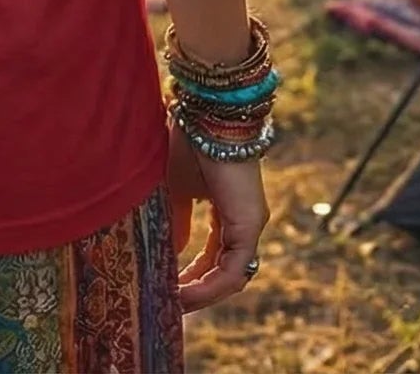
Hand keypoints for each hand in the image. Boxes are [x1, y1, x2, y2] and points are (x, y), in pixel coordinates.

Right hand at [170, 126, 269, 310]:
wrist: (206, 116)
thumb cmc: (189, 143)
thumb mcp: (176, 189)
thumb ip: (177, 221)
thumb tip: (172, 251)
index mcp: (230, 209)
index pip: (214, 254)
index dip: (193, 274)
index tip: (168, 286)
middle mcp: (246, 221)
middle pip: (223, 270)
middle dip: (196, 290)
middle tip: (169, 304)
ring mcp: (251, 224)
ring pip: (230, 276)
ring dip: (202, 294)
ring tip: (173, 303)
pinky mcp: (250, 225)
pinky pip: (232, 270)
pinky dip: (209, 286)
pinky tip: (184, 293)